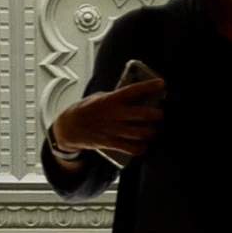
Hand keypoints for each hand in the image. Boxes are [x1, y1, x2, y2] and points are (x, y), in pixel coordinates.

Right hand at [51, 61, 167, 161]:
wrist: (69, 127)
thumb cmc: (85, 109)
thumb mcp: (98, 97)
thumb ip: (115, 97)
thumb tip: (133, 96)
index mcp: (111, 99)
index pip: (134, 91)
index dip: (149, 86)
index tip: (162, 84)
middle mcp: (114, 114)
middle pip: (143, 114)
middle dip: (155, 114)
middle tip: (159, 114)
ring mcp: (113, 129)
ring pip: (140, 133)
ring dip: (149, 132)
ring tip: (150, 130)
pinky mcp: (110, 143)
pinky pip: (130, 148)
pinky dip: (140, 148)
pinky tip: (142, 146)